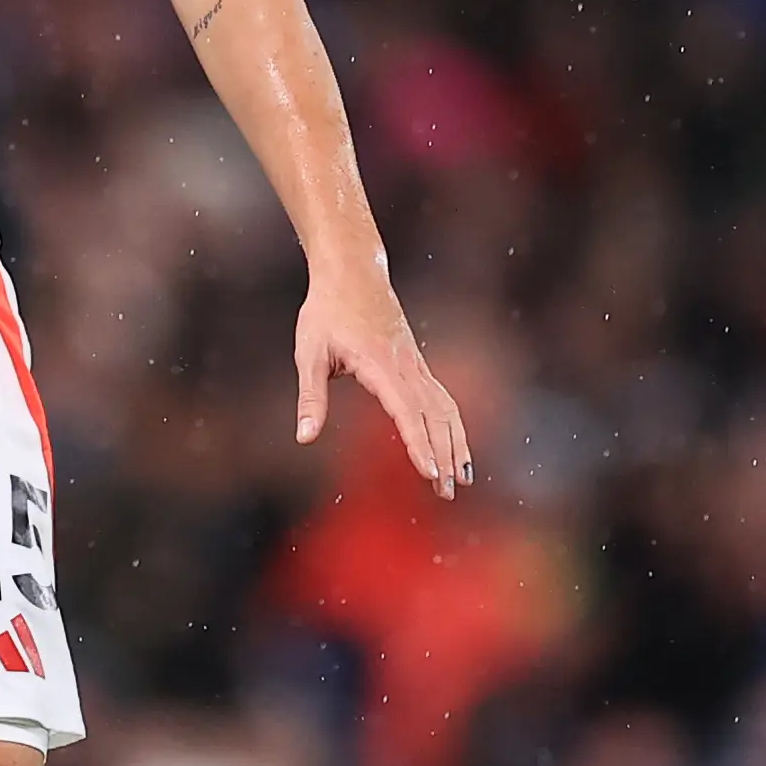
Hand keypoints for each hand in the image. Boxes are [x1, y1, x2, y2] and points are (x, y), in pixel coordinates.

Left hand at [294, 268, 473, 499]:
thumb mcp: (309, 352)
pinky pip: (442, 398)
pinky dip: (453, 425)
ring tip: (460, 480)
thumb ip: (311, 396)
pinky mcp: (417, 363)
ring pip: (445, 408)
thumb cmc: (326, 311)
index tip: (429, 473)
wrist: (352, 271)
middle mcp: (406, 366)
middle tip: (446, 493)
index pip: (406, 412)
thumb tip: (305, 436)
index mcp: (379, 365)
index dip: (419, 444)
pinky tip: (456, 447)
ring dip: (455, 443)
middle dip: (443, 455)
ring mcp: (416, 364)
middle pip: (433, 416)